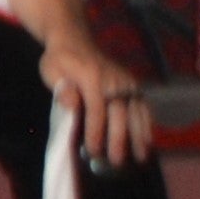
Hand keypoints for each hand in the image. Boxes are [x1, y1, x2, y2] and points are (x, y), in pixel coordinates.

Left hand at [43, 31, 155, 170]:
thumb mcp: (50, 71)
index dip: (96, 132)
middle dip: (120, 138)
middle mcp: (113, 79)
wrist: (74, 38)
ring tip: (141, 156)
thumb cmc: (59, 59)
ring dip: (140, 134)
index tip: (94, 150)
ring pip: (136, 110)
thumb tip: (73, 106)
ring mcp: (125, 80)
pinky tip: (149, 139)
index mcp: (91, 77)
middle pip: (120, 113)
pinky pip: (142, 103)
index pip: (96, 110)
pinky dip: (147, 121)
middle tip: (117, 161)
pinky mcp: (131, 81)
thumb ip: (61, 89)